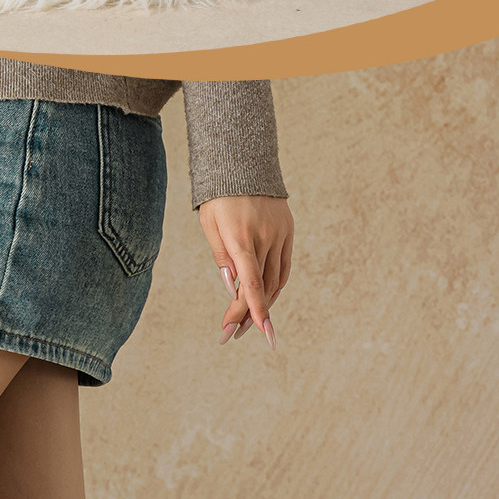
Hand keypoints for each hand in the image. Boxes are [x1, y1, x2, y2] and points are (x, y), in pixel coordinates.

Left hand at [198, 194, 293, 346]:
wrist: (244, 163)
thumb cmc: (219, 198)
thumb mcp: (210, 225)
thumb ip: (222, 258)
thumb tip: (233, 289)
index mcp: (241, 237)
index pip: (252, 282)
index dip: (253, 310)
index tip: (255, 332)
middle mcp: (264, 237)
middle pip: (261, 287)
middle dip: (247, 314)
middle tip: (231, 334)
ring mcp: (280, 234)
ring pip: (275, 281)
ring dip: (263, 304)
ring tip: (246, 322)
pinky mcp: (288, 231)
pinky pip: (283, 268)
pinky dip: (274, 286)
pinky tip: (264, 299)